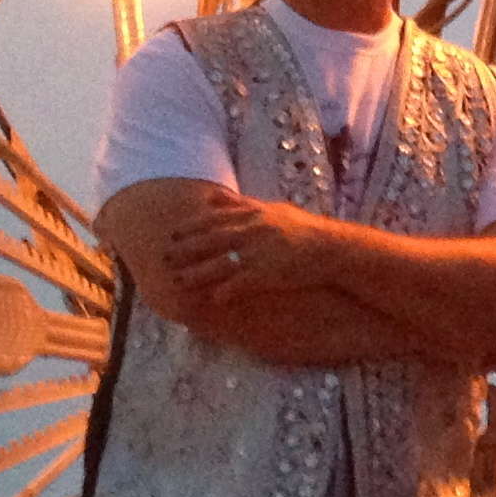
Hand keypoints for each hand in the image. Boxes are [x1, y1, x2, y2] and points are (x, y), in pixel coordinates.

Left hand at [160, 192, 333, 310]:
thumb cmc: (302, 229)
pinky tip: (212, 299)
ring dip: (197, 273)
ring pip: (220, 263)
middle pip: (211, 240)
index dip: (191, 227)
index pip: (214, 219)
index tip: (173, 233)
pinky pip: (240, 284)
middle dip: (186, 249)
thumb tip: (216, 197)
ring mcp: (260, 252)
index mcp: (254, 214)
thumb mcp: (272, 209)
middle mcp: (253, 230)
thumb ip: (243, 205)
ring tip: (179, 280)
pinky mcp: (268, 273)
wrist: (330, 248)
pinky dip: (225, 292)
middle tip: (165, 256)